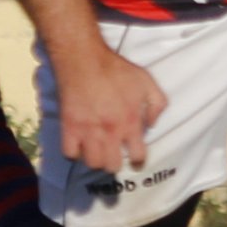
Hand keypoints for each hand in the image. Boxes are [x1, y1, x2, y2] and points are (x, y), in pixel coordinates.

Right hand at [54, 42, 167, 172]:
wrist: (84, 60)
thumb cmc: (117, 69)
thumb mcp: (147, 82)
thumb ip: (157, 105)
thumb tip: (152, 125)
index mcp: (130, 123)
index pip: (138, 156)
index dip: (138, 160)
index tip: (135, 158)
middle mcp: (110, 132)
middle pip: (112, 166)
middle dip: (115, 162)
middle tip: (113, 153)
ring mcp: (88, 132)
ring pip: (92, 163)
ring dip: (95, 158)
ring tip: (97, 149)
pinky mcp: (69, 128)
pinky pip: (70, 153)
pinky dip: (74, 152)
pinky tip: (79, 142)